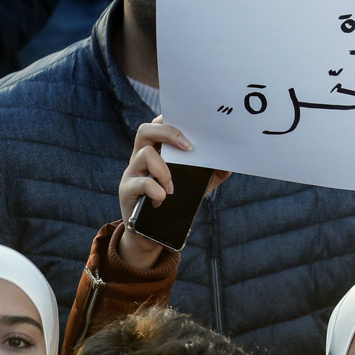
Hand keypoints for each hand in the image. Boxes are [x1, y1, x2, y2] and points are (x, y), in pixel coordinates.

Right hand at [117, 118, 227, 269]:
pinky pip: (140, 183)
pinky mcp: (127, 190)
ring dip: (163, 169)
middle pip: (145, 131)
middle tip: (188, 148)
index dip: (170, 121)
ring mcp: (132, 173)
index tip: (191, 128)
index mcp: (156, 151)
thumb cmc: (172, 202)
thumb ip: (210, 173)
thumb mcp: (194, 185)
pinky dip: (156, 191)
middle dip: (168, 134)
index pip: (157, 125)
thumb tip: (228, 164)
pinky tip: (162, 199)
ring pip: (143, 154)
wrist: (151, 233)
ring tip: (172, 187)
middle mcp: (140, 157)